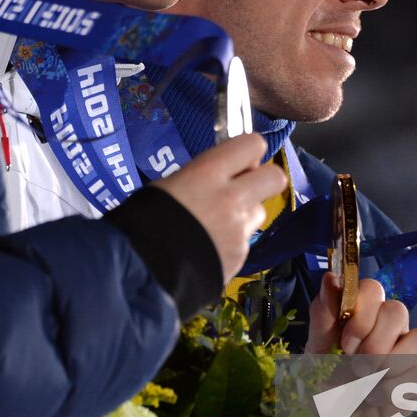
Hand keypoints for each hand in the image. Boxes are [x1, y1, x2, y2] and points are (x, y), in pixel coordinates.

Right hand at [150, 133, 286, 285]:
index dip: (247, 152)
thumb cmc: (144, 221)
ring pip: (259, 212)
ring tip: (215, 224)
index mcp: (209, 173)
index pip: (252, 144)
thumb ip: (202, 177)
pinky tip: (208, 248)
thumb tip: (219, 177)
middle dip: (262, 180)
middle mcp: (232, 199)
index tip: (237, 161)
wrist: (142, 271)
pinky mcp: (240, 256)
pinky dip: (231, 242)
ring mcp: (239, 230)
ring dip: (244, 215)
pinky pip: (244, 241)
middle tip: (241, 188)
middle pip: (275, 177)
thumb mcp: (168, 185)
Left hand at [305, 274, 416, 416]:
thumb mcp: (315, 352)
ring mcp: (406, 351)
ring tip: (364, 381)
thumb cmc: (323, 383)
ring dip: (387, 365)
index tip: (344, 342)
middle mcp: (387, 326)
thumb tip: (331, 278)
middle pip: (397, 311)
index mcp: (361, 313)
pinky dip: (389, 391)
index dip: (362, 313)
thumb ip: (323, 316)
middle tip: (353, 365)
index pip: (373, 288)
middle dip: (372, 343)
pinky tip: (373, 398)